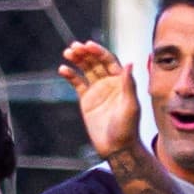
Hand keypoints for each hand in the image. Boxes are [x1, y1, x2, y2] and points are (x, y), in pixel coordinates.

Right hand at [59, 40, 141, 158]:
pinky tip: (63, 69)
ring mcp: (97, 90)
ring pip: (85, 70)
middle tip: (74, 47)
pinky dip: (70, 75)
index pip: (109, 60)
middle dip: (85, 53)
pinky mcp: (86, 100)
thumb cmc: (128, 128)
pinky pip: (77, 83)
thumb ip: (128, 84)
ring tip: (67, 53)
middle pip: (95, 62)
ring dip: (77, 60)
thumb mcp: (130, 105)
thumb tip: (129, 62)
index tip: (88, 45)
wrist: (116, 147)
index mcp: (121, 81)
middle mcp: (109, 82)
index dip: (99, 52)